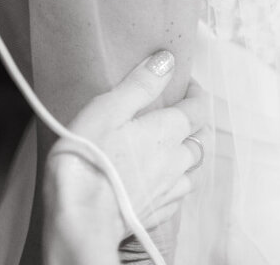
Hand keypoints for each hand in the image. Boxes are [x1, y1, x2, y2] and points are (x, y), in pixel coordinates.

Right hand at [44, 52, 205, 260]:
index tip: (186, 84)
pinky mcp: (155, 214)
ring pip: (192, 170)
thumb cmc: (89, 158)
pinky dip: (175, 183)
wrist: (79, 219)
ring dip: (188, 155)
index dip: (195, 92)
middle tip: (180, 113)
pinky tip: (162, 181)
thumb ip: (141, 83)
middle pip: (200, 139)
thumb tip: (167, 60)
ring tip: (174, 147)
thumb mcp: (109, 108)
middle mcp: (176, 161)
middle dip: (195, 123)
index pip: (198, 108)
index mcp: (168, 131)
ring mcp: (167, 191)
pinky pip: (177, 196)